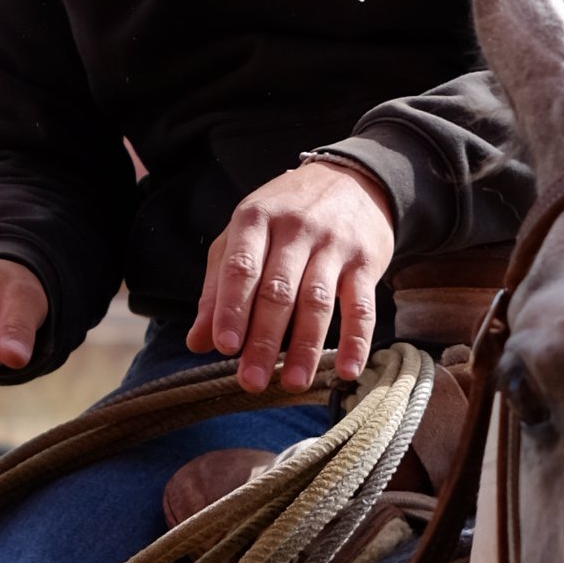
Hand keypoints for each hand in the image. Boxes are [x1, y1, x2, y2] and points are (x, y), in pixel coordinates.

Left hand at [188, 158, 394, 393]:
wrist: (351, 178)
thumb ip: (218, 288)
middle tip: (251, 382)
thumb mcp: (244, 236)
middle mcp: (295, 230)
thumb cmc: (285, 216)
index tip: (225, 346)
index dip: (232, 308)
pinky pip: (362, 305)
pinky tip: (347, 370)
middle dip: (264, 340)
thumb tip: (198, 342)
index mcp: (255, 220)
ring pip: (317, 302)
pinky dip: (356, 340)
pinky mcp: (365, 261)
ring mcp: (333, 245)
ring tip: (294, 384)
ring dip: (305, 347)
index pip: (241, 268)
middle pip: (278, 292)